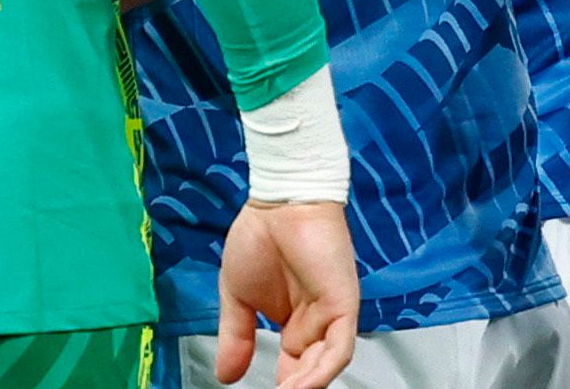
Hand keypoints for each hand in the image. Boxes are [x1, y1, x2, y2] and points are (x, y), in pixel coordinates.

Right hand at [215, 201, 356, 388]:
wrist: (278, 199)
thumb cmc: (259, 236)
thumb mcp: (236, 295)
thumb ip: (234, 336)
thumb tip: (225, 376)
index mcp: (294, 322)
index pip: (293, 368)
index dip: (282, 388)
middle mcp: (316, 323)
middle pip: (311, 371)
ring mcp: (332, 314)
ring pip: (326, 364)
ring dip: (306, 386)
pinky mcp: (344, 303)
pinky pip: (339, 347)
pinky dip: (322, 371)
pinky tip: (301, 385)